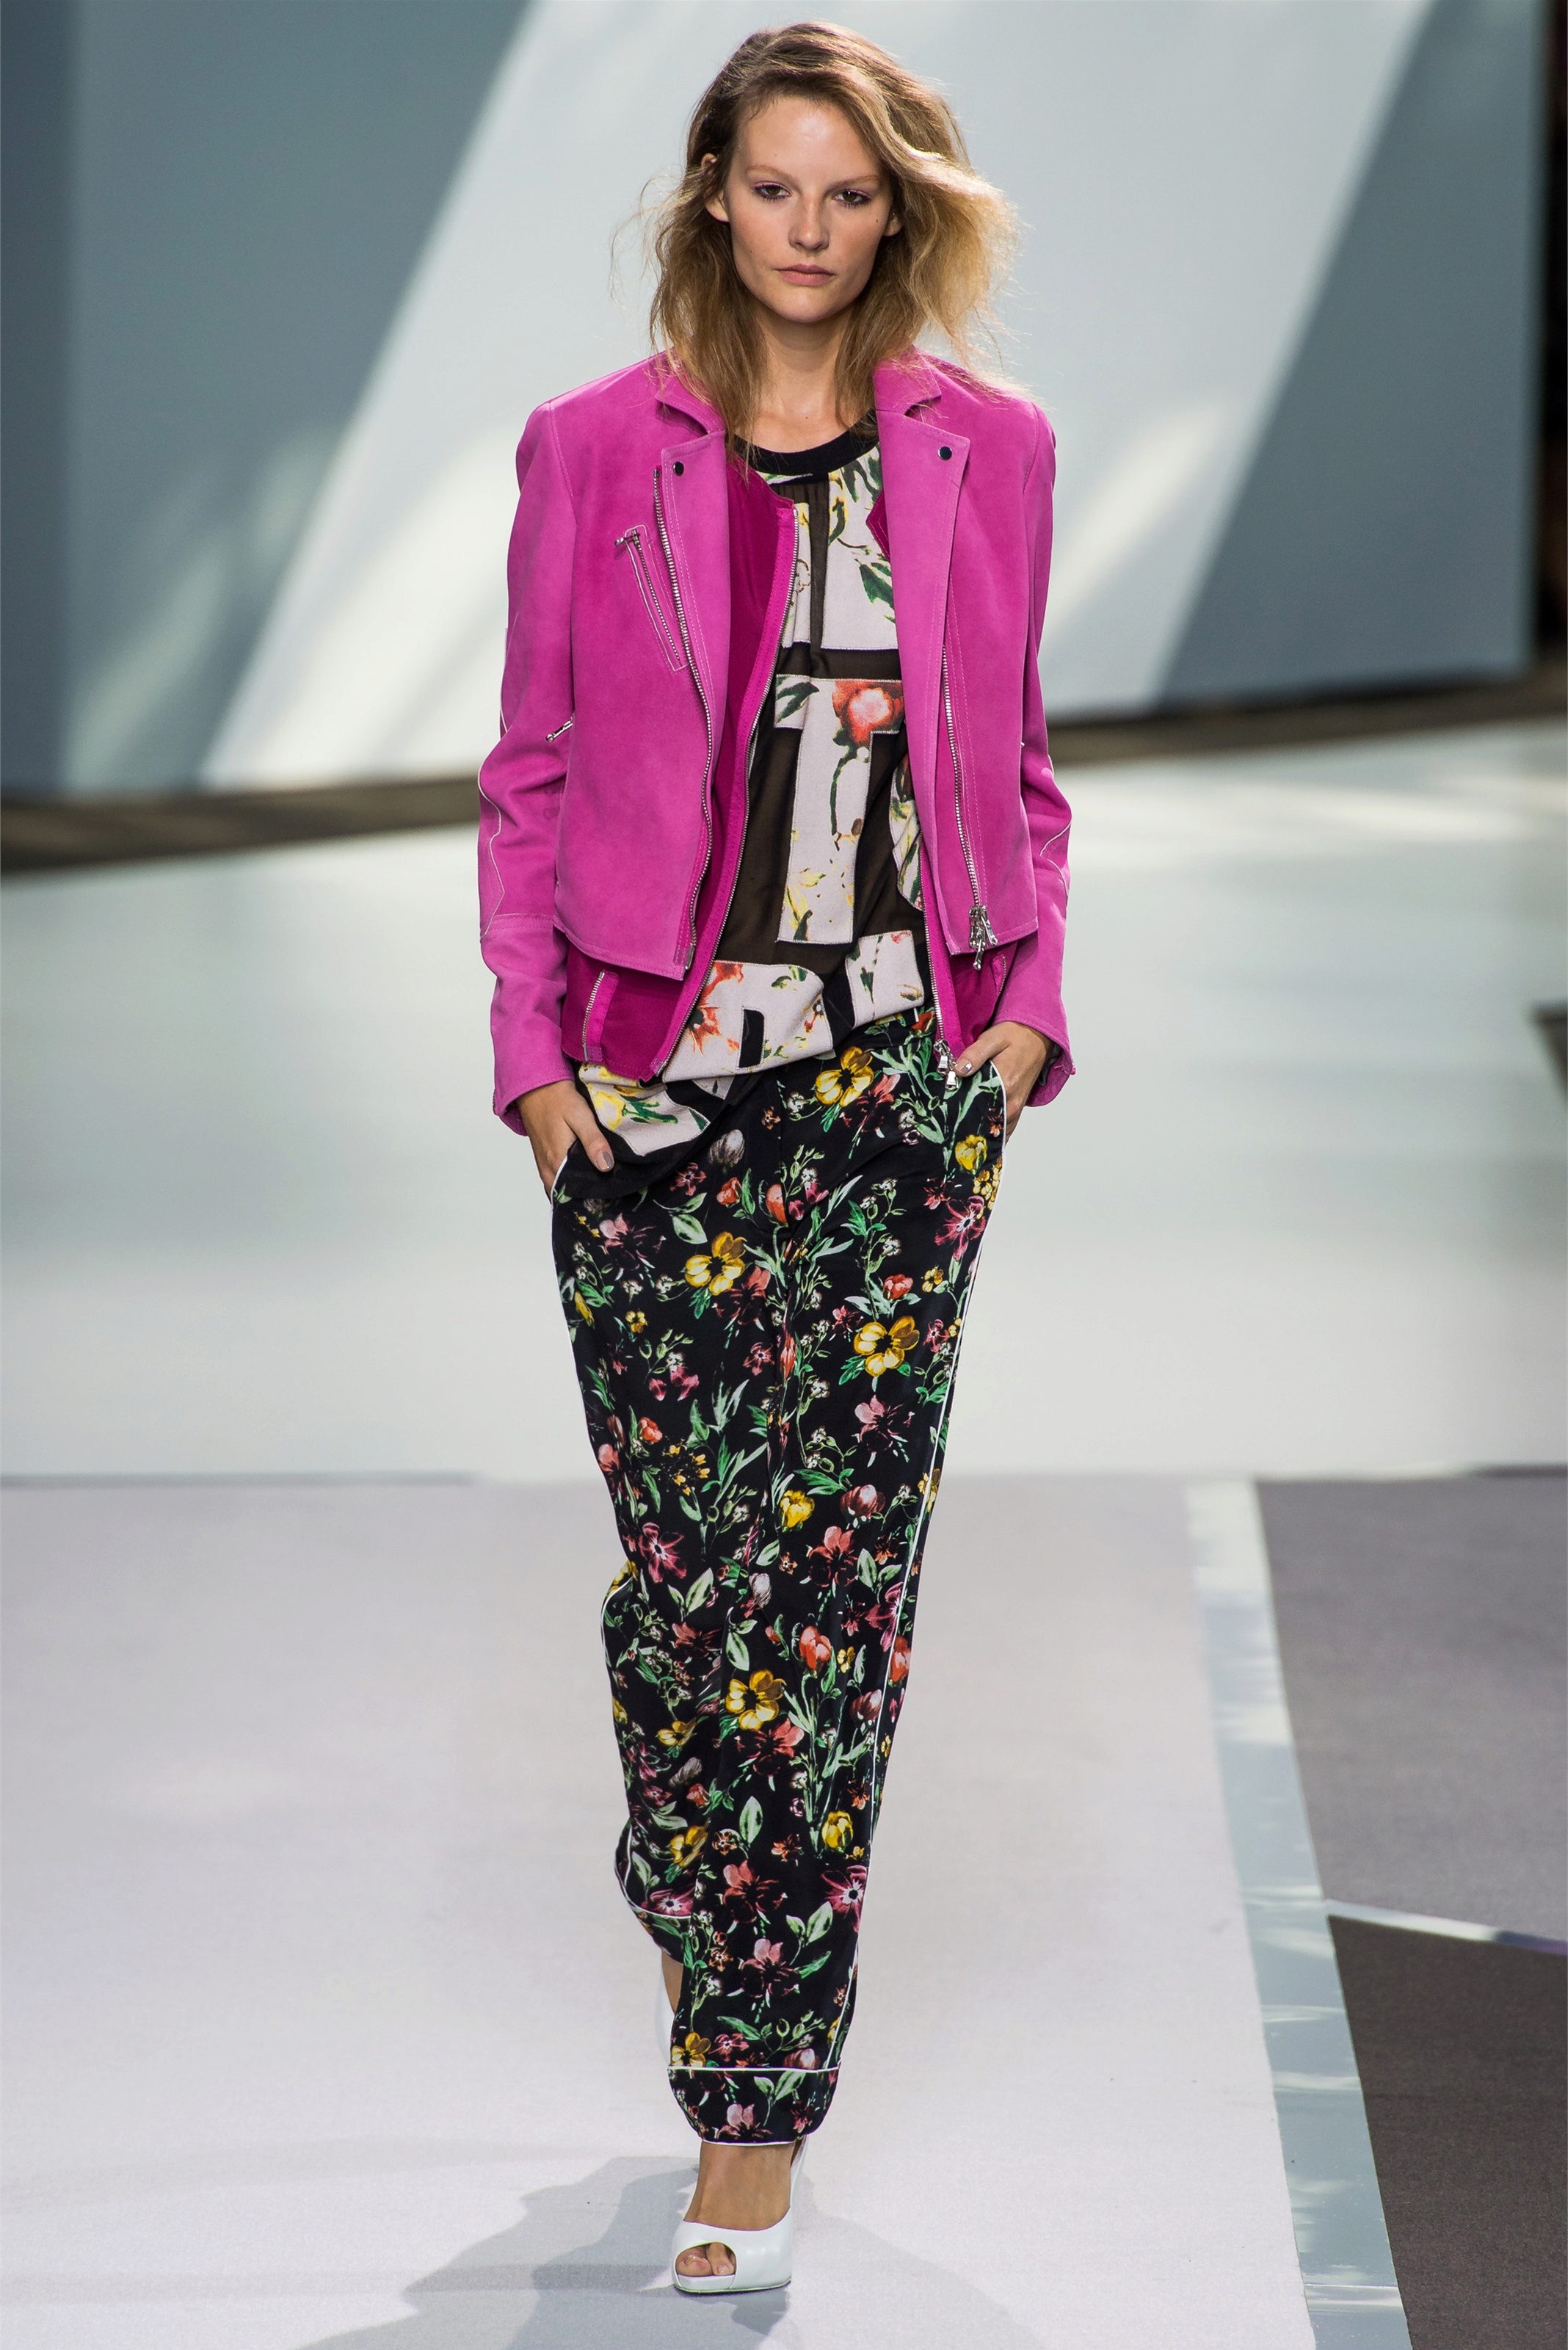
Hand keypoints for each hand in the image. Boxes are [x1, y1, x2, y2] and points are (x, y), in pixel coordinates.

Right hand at [516, 1078, 613, 1194]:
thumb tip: (606, 1167)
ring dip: (580, 1190)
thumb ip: (593, 1142)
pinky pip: (558, 1182)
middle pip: (570, 1195)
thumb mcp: (580, 1116)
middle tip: (613, 1195)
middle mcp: (548, 1170)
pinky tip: (588, 1177)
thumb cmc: (558, 1100)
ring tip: (604, 1188)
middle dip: (590, 1197)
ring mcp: (544, 1167)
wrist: (536, 1087)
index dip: (596, 1197)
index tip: (614, 1198)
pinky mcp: (544, 1162)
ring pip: (563, 1189)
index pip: (578, 1194)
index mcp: (557, 1163)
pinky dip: (571, 1183)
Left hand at [955, 1021, 1050, 1139]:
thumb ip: (974, 1055)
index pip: (976, 1108)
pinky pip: (1004, 1129)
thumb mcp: (992, 1038)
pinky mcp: (1018, 1109)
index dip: (957, 1113)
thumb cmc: (1014, 1036)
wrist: (1037, 1036)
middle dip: (964, 1127)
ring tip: (958, 1132)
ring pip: (994, 1131)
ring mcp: (1016, 1108)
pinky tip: (976, 1132)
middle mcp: (1012, 1102)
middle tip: (946, 1126)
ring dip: (977, 1132)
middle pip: (983, 1124)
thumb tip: (958, 1070)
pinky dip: (990, 1133)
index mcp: (1005, 1084)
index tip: (943, 1116)